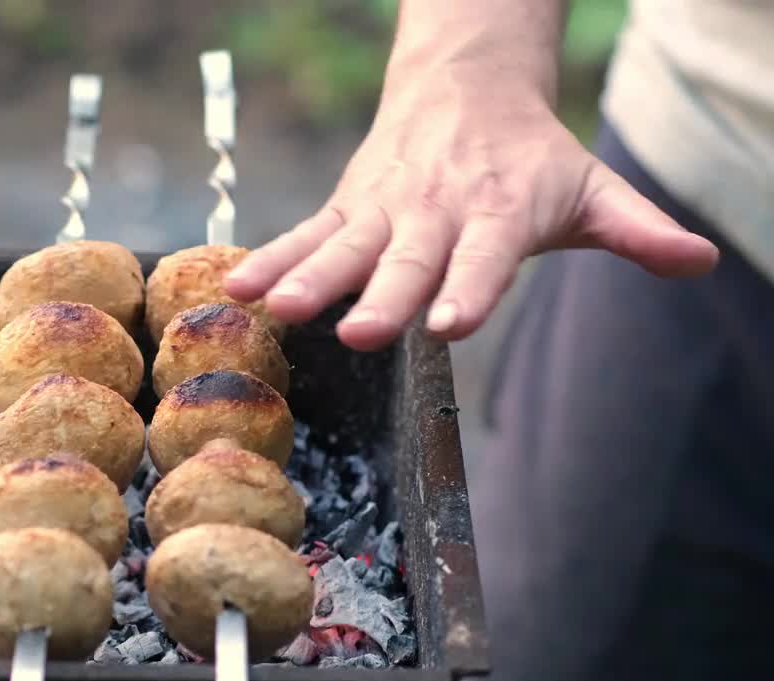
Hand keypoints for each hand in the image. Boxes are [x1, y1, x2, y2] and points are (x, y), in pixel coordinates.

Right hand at [223, 76, 719, 350]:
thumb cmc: (531, 156)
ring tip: (278, 308)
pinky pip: (305, 234)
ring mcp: (384, 208)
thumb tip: (702, 261)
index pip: (485, 258)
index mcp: (497, 213)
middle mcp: (436, 212)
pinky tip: (238, 289)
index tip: (448, 325)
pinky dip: (272, 259)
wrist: (465, 87)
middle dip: (382, 296)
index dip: (469, 289)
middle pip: (405, 260)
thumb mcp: (588, 189)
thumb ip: (637, 229)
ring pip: (343, 246)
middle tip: (357, 331)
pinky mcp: (347, 206)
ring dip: (309, 277)